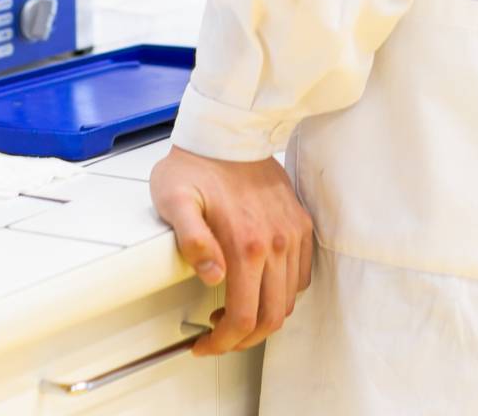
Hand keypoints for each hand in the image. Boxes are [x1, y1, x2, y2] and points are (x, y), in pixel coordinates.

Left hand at [150, 146, 313, 355]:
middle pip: (272, 317)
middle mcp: (276, 242)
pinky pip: (302, 273)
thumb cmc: (195, 164)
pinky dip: (284, 291)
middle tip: (220, 336)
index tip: (206, 345)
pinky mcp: (300, 222)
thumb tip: (213, 276)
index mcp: (245, 243)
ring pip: (289, 299)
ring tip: (236, 310)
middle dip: (245, 339)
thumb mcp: (175, 200)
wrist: (227, 131)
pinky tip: (260, 286)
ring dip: (264, 316)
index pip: (244, 317)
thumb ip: (192, 241)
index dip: (224, 343)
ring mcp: (292, 232)